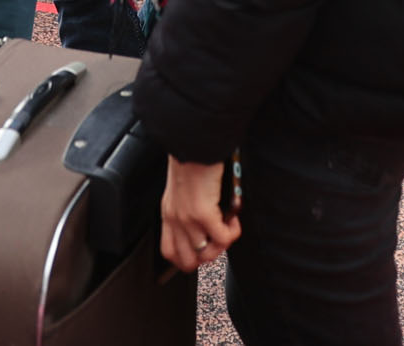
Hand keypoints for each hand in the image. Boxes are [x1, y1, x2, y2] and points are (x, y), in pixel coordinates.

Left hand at [159, 157, 239, 272]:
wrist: (193, 141)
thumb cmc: (193, 159)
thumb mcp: (183, 188)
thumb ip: (191, 207)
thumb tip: (212, 223)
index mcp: (168, 213)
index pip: (170, 253)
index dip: (189, 259)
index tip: (204, 249)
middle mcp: (175, 219)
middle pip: (188, 262)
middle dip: (209, 256)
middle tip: (220, 239)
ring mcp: (187, 219)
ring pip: (207, 254)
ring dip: (223, 244)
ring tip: (229, 226)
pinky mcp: (203, 213)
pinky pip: (222, 238)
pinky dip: (233, 232)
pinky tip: (234, 218)